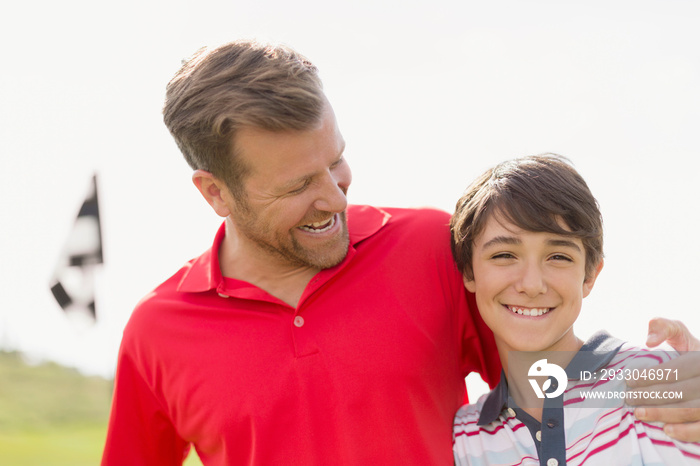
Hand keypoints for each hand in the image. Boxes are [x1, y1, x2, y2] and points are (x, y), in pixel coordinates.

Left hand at [626, 317, 699, 441]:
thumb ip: (663, 327)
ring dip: (663, 413)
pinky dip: (687, 431)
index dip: (650, 376)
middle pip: (680, 391)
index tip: (629, 380)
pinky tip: (667, 430)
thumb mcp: (680, 334)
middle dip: (650, 396)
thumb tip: (649, 340)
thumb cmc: (691, 352)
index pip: (675, 370)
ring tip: (639, 413)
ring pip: (690, 409)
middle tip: (629, 399)